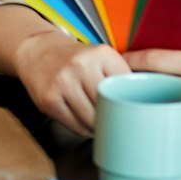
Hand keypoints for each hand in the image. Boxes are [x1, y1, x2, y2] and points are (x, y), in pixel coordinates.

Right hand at [15, 31, 130, 136]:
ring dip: (98, 127)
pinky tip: (83, 121)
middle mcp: (81, 65)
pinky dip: (83, 129)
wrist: (38, 51)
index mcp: (101, 53)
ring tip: (99, 121)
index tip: (131, 110)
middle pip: (109, 107)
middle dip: (113, 117)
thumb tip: (142, 109)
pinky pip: (75, 126)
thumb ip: (121, 77)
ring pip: (92, 120)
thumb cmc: (76, 59)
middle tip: (116, 120)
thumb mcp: (101, 58)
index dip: (129, 103)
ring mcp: (62, 82)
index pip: (126, 89)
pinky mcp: (48, 99)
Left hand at [126, 49, 180, 149]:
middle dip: (131, 86)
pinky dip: (161, 126)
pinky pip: (171, 129)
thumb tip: (144, 67)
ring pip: (155, 109)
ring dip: (142, 108)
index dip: (128, 60)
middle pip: (148, 85)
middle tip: (120, 85)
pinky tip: (158, 124)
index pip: (152, 59)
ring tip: (138, 105)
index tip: (117, 61)